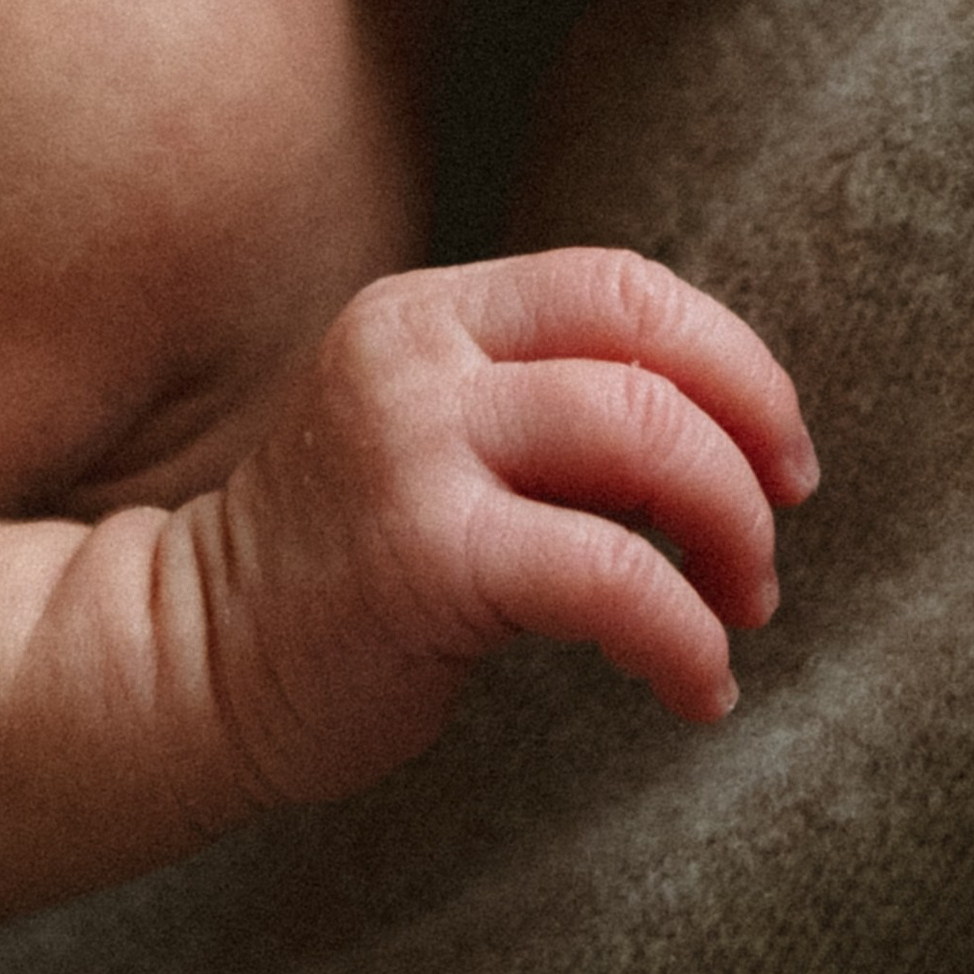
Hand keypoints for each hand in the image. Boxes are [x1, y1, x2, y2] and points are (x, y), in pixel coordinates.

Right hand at [182, 250, 818, 810]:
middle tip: (769, 543)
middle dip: (752, 450)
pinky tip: (696, 687)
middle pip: (649, 354)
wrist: (193, 662)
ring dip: (732, 535)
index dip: (735, 363)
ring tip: (737, 613)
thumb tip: (733, 440)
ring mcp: (412, 448)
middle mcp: (417, 355)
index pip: (623, 285)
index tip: (780, 456)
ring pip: (646, 441)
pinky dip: (685, 638)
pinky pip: (611, 577)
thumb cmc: (345, 570)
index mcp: (431, 312)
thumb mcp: (438, 440)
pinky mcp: (421, 555)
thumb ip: (550, 410)